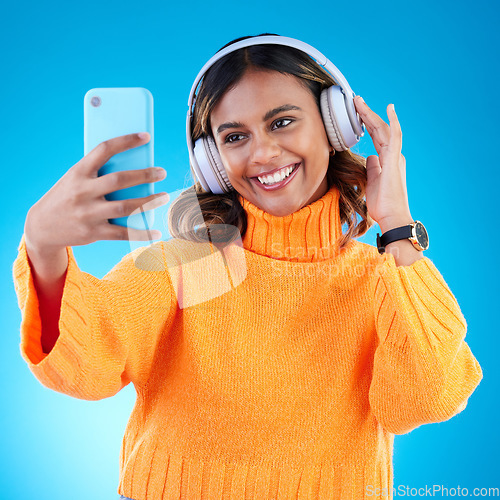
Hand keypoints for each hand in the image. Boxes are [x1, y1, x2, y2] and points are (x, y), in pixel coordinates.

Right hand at [24, 132, 168, 255]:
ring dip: (149, 202)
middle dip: (144, 175)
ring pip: (125, 207)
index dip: (126, 141)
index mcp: (78, 172)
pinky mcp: (93, 233)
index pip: (104, 149)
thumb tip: (135, 167)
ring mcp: (88, 213)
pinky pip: (123, 233)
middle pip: (119, 180)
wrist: (41, 226)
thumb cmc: (67, 197)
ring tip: (164, 197)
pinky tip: (156, 233)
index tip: (146, 136)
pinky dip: (142, 233)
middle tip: (161, 172)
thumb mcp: (75, 179)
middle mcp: (83, 191)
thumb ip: (98, 173)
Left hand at [354, 96, 412, 231]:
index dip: (367, 124)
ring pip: (383, 129)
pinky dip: (391, 122)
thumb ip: (372, 168)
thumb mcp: (372, 182)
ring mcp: (394, 157)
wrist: (392, 217)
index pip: (376, 137)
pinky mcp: (394, 161)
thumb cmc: (382, 204)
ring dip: (371, 114)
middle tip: (356, 100)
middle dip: (367, 114)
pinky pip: (393, 136)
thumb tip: (369, 157)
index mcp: (388, 160)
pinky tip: (388, 109)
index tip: (357, 113)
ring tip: (359, 101)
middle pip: (379, 130)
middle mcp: (393, 155)